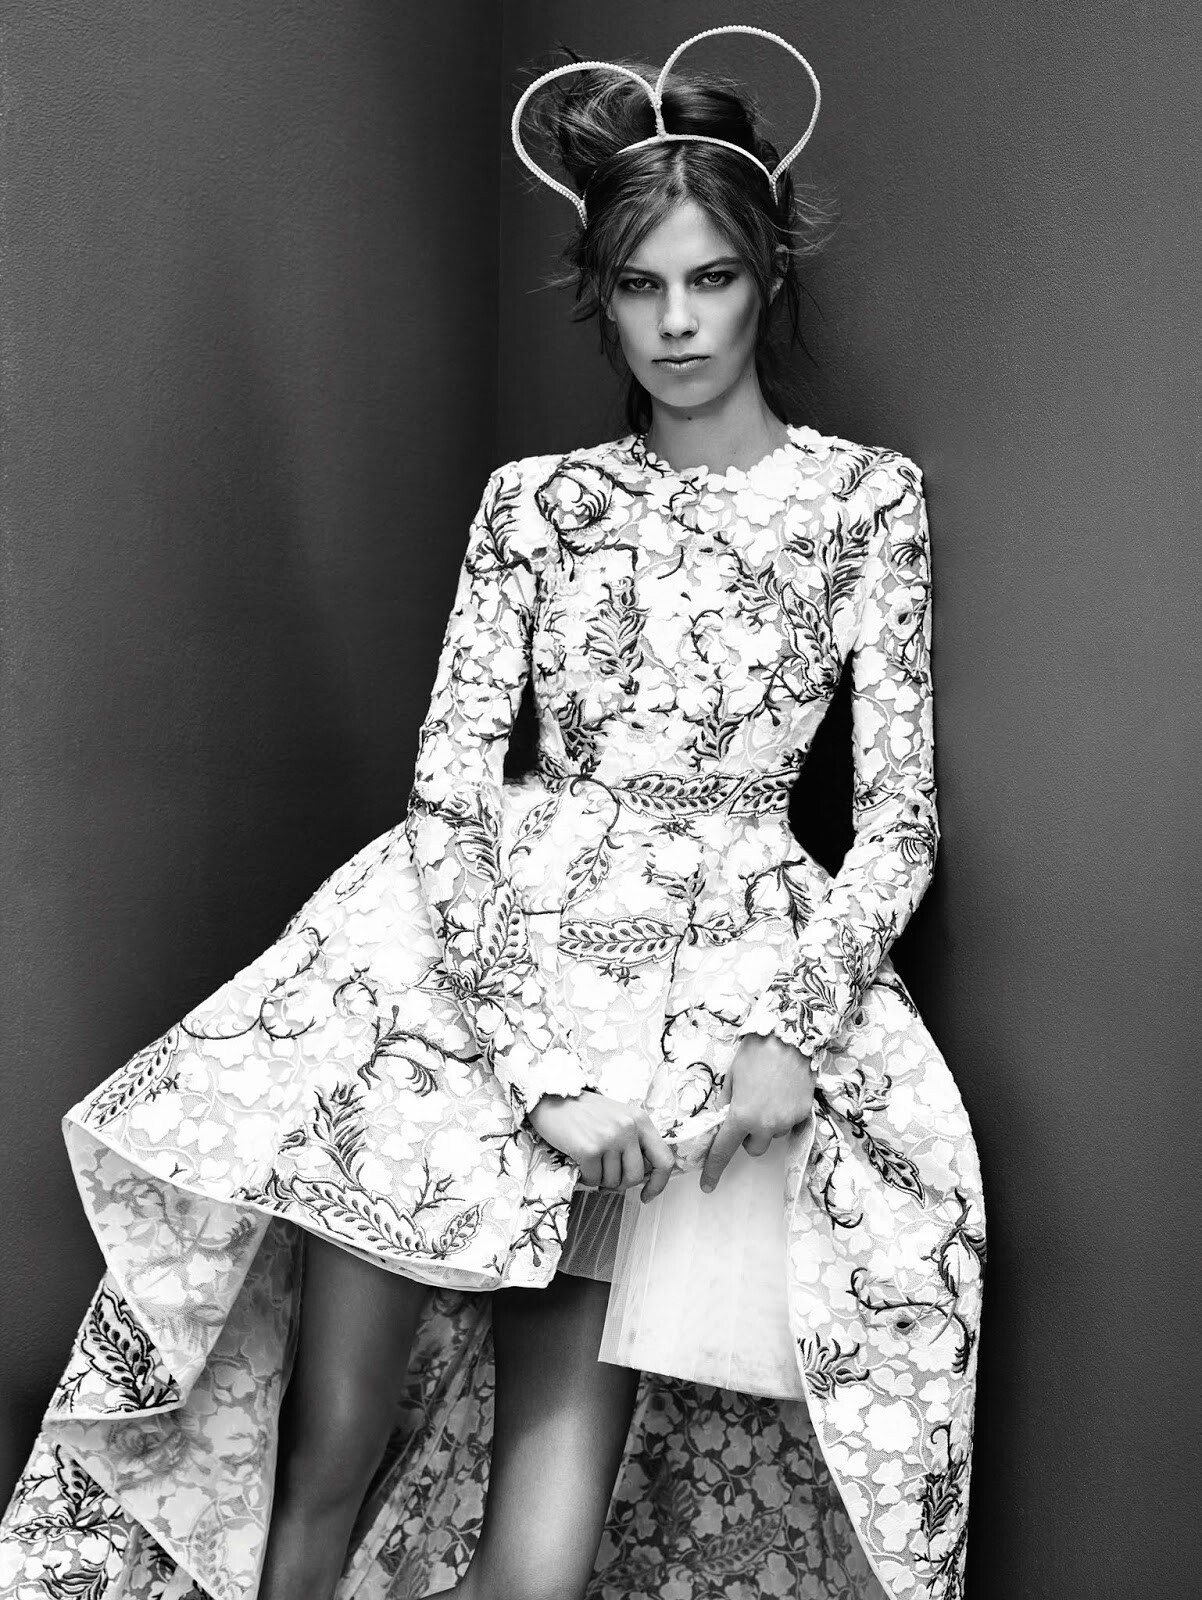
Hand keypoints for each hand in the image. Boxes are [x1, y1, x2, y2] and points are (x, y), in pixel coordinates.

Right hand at [528, 1090, 675, 1203]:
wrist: (552, 1099)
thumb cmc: (584, 1112)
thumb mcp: (618, 1118)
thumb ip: (634, 1141)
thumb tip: (644, 1175)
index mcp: (640, 1120)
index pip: (664, 1159)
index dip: (659, 1183)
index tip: (647, 1194)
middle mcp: (628, 1128)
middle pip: (636, 1176)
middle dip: (621, 1182)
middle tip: (606, 1172)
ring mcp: (609, 1138)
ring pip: (613, 1181)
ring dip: (600, 1178)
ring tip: (590, 1160)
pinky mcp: (589, 1149)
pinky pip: (593, 1180)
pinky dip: (586, 1177)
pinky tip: (579, 1161)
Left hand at [700, 1032, 814, 1193]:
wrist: (790, 1037)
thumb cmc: (755, 1054)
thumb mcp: (731, 1078)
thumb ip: (727, 1104)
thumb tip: (724, 1119)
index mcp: (742, 1116)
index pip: (724, 1150)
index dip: (713, 1169)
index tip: (707, 1185)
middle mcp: (765, 1125)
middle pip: (754, 1148)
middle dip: (749, 1136)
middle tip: (748, 1112)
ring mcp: (787, 1121)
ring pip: (773, 1135)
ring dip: (768, 1124)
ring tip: (768, 1095)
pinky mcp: (804, 1114)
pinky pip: (789, 1123)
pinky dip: (784, 1114)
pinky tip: (783, 1093)